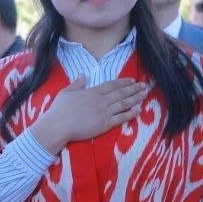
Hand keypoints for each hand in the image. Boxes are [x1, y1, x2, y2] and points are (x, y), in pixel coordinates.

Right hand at [29, 75, 146, 153]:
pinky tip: (138, 110)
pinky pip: (121, 118)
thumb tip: (82, 75)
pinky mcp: (105, 124)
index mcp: (92, 92)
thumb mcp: (66, 93)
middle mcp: (101, 101)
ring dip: (135, 98)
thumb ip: (77, 84)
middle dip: (134, 89)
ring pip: (124, 104)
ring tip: (144, 95)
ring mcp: (104, 113)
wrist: (58, 126)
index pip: (111, 85)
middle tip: (144, 86)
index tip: (132, 81)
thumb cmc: (59, 110)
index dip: (123, 82)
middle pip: (121, 93)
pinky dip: (131, 113)